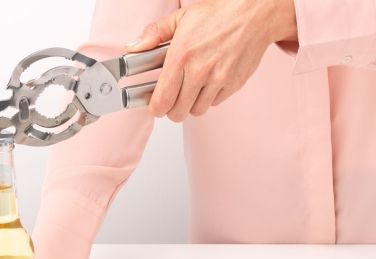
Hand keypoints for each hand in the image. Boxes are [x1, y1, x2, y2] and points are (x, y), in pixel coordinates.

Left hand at [126, 0, 296, 120]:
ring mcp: (218, 79)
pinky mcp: (233, 84)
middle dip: (171, 109)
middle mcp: (200, 70)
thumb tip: (134, 47)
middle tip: (172, 99)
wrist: (256, 13)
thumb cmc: (219, 14)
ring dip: (190, 105)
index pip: (162, 100)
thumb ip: (154, 34)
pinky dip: (208, 98)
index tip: (155, 106)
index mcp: (181, 55)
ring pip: (196, 111)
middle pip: (178, 112)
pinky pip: (214, 103)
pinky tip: (207, 83)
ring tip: (190, 90)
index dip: (155, 108)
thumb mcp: (180, 18)